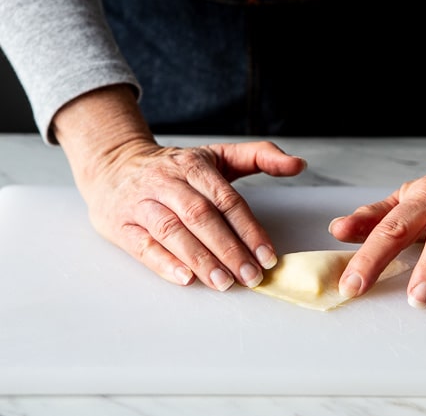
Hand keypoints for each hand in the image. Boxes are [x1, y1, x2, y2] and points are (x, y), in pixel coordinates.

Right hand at [80, 139, 306, 289]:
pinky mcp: (121, 224)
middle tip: (251, 276)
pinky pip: (143, 246)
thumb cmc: (175, 167)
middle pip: (201, 217)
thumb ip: (259, 157)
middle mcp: (166, 182)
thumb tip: (298, 164)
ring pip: (173, 232)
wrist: (113, 164)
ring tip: (225, 283)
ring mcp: (141, 203)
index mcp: (194, 165)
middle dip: (229, 249)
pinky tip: (186, 278)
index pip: (226, 200)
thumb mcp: (216, 155)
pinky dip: (164, 263)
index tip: (267, 256)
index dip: (249, 229)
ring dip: (201, 260)